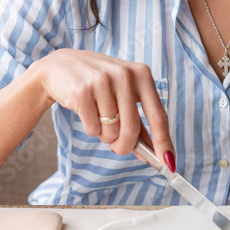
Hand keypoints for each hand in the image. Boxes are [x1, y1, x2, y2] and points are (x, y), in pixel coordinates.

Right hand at [30, 49, 174, 168]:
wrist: (61, 66)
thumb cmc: (98, 83)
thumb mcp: (123, 94)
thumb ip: (139, 122)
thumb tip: (154, 153)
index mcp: (142, 74)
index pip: (158, 116)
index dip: (163, 142)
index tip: (169, 163)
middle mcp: (124, 75)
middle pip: (132, 130)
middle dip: (124, 146)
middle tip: (117, 147)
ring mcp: (102, 81)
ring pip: (111, 132)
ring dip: (105, 136)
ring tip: (98, 118)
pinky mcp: (82, 91)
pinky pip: (93, 129)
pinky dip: (91, 130)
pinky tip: (86, 113)